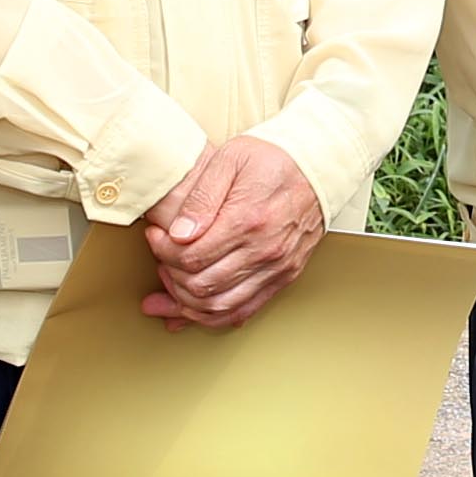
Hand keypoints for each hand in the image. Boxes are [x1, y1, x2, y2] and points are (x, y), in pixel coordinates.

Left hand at [140, 135, 322, 327]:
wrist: (320, 167)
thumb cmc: (274, 159)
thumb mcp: (231, 159)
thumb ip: (201, 196)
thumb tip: (179, 233)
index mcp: (247, 220)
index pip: (190, 256)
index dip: (162, 250)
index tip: (155, 236)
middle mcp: (264, 250)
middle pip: (201, 285)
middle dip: (169, 275)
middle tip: (160, 257)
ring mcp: (277, 268)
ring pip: (219, 306)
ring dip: (185, 303)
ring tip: (167, 288)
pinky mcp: (284, 276)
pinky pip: (244, 310)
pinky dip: (213, 317)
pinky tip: (192, 312)